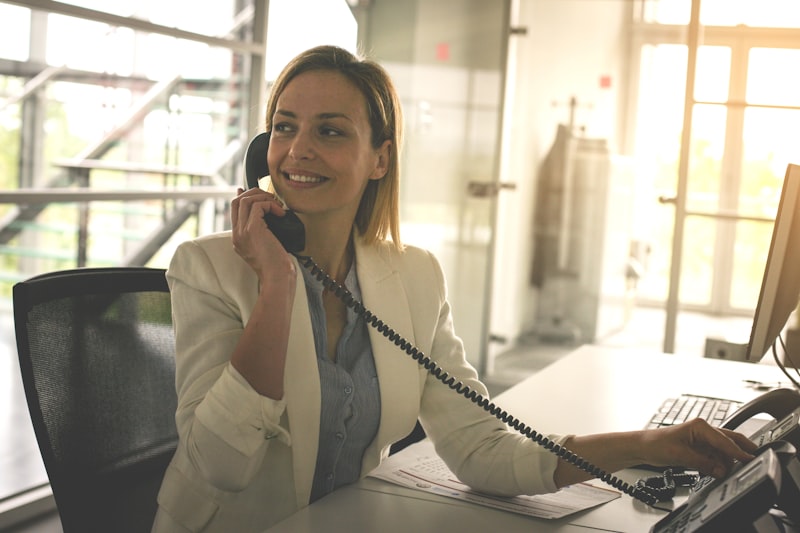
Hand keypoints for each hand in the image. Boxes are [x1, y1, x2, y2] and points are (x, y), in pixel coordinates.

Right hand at [230, 187, 294, 280]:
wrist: (277, 278)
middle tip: (271, 198)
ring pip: (245, 200)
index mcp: (238, 238)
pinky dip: (270, 204)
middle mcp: (237, 234)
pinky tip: (281, 213)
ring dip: (263, 197)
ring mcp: (242, 232)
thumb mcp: (268, 244)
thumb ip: (264, 229)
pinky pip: (257, 206)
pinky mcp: (252, 230)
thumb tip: (267, 212)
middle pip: (237, 201)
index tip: (260, 193)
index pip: (235, 209)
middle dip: (254, 193)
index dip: (246, 196)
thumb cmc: (278, 265)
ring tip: (277, 205)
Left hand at [640, 418, 756, 477]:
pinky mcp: (699, 448)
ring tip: (730, 473)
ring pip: (724, 451)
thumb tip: (721, 470)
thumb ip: (703, 463)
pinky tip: (718, 472)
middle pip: (730, 440)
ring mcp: (702, 439)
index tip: (751, 460)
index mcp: (700, 426)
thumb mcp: (680, 456)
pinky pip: (715, 457)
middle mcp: (704, 430)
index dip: (739, 452)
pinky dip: (718, 464)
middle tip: (756, 460)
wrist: (643, 447)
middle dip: (742, 450)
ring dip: (728, 462)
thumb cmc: (656, 444)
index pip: (725, 441)